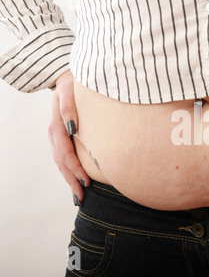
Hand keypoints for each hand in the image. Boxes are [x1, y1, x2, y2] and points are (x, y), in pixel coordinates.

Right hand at [48, 70, 89, 204]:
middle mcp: (54, 134)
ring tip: (79, 196)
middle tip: (82, 198)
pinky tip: (75, 180)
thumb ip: (69, 108)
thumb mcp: (70, 91)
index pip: (66, 153)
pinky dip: (68, 171)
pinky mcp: (60, 138)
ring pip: (61, 163)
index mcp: (56, 126)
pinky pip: (63, 158)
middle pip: (62, 163)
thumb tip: (72, 128)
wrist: (66, 78)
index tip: (86, 182)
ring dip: (69, 180)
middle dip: (72, 181)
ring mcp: (55, 137)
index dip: (76, 169)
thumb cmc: (74, 84)